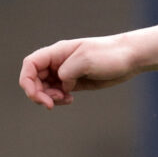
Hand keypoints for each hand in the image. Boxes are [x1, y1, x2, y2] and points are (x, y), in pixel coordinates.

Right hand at [18, 35, 138, 107]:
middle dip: (38, 93)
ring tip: (65, 100)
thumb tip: (61, 84)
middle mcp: (58, 62)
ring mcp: (66, 73)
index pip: (30, 64)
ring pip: (45, 87)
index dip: (27, 81)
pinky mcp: (74, 82)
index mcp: (57, 52)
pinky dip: (60, 99)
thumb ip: (67, 72)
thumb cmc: (110, 55)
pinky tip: (70, 100)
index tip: (36, 95)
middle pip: (34, 78)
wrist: (130, 58)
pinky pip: (58, 92)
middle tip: (52, 104)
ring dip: (50, 97)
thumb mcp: (86, 60)